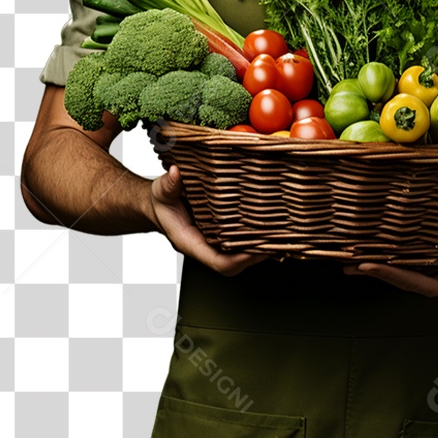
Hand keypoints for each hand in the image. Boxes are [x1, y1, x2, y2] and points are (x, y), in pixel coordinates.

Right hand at [150, 164, 268, 275]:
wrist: (157, 206)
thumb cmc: (160, 202)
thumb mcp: (161, 191)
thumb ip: (168, 185)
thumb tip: (175, 174)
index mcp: (190, 242)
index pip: (218, 261)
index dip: (239, 259)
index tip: (256, 250)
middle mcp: (204, 245)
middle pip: (234, 264)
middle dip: (256, 256)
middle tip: (278, 241)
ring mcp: (213, 241)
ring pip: (239, 255)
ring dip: (259, 248)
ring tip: (280, 235)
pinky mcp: (220, 233)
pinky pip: (238, 242)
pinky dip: (254, 237)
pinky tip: (268, 226)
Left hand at [342, 188, 437, 295]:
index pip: (427, 285)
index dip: (400, 278)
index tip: (376, 266)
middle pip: (405, 282)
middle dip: (380, 274)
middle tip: (353, 264)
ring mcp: (430, 267)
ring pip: (399, 274)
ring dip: (374, 269)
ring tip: (347, 261)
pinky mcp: (423, 257)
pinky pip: (400, 261)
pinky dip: (381, 258)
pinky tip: (360, 251)